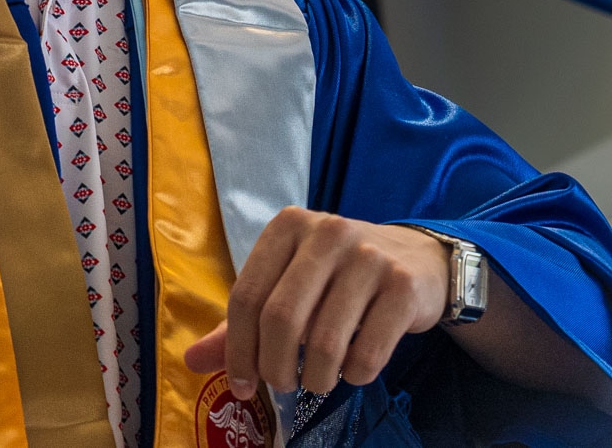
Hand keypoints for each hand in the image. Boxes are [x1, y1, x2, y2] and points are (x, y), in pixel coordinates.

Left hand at [183, 207, 449, 397]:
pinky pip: (367, 354)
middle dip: (274, 368)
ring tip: (318, 379)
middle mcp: (328, 232)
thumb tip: (192, 362)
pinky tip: (354, 369)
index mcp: (289, 226)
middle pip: (281, 319)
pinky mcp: (403, 286)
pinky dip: (354, 375)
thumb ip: (243, 322)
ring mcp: (369, 257)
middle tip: (282, 385)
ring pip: (324, 342)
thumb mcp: (289, 284)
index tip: (242, 384)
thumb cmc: (339, 277)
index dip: (237, 350)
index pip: (246, 296)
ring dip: (315, 378)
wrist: (419, 260)